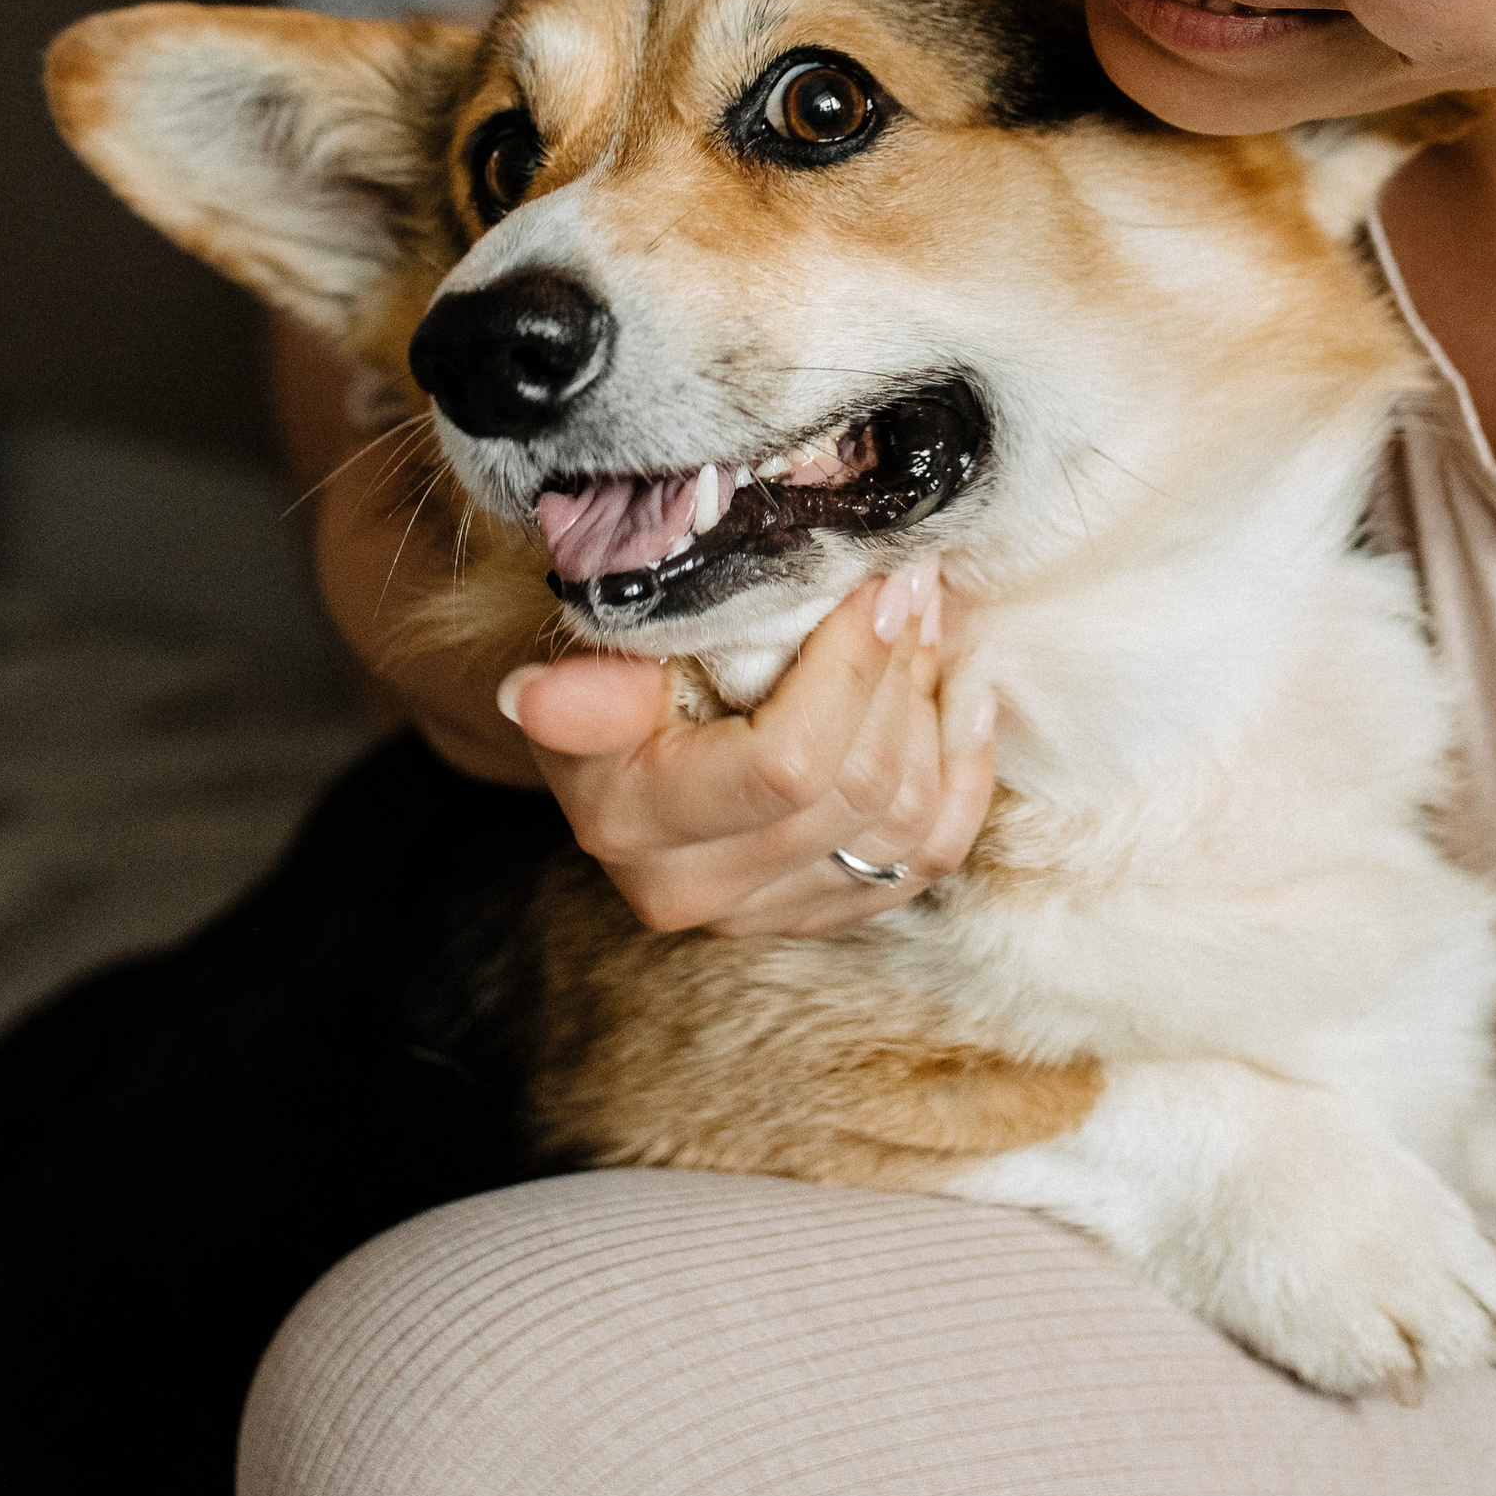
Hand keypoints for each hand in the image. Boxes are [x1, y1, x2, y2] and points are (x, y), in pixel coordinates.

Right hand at [499, 560, 998, 934]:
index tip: (878, 581)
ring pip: (904, 826)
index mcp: (628, 824)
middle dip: (900, 673)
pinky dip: (960, 776)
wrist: (605, 743)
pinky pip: (926, 860)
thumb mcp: (584, 660)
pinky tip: (963, 701)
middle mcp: (692, 892)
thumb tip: (532, 697)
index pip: (786, 766)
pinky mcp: (815, 914)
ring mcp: (762, 914)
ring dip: (932, 712)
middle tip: (911, 584)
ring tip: (925, 626)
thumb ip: (582, 686)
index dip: (852, 669)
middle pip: (859, 790)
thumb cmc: (602, 671)